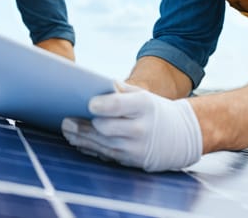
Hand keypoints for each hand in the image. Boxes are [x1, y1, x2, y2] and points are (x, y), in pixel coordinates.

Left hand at [61, 83, 201, 171]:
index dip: (102, 105)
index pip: (119, 105)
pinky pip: (106, 155)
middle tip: (66, 120)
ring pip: (102, 144)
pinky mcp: (133, 161)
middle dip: (83, 125)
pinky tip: (78, 142)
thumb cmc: (155, 110)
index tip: (88, 104)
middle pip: (105, 128)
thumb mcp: (143, 95)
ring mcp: (137, 148)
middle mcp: (141, 128)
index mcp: (144, 106)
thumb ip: (119, 91)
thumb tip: (93, 85)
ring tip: (67, 131)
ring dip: (81, 139)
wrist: (181, 136)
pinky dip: (90, 149)